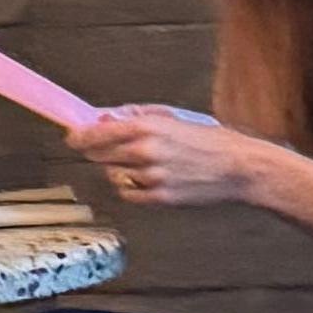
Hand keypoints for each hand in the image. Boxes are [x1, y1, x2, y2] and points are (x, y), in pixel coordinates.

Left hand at [67, 100, 269, 209]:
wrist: (240, 167)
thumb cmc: (209, 139)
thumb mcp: (172, 115)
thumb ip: (134, 115)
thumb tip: (103, 116)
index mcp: (146, 127)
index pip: (94, 134)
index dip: (78, 137)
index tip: (72, 138)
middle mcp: (145, 152)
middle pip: (97, 155)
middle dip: (98, 151)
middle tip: (111, 148)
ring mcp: (151, 177)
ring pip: (113, 173)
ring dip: (120, 168)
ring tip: (146, 161)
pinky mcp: (160, 197)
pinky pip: (128, 193)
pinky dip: (132, 186)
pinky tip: (150, 178)